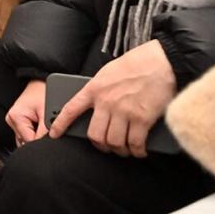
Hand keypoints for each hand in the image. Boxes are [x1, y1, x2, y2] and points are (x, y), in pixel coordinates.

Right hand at [5, 79, 47, 145]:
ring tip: (42, 121)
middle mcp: (11, 120)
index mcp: (15, 117)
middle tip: (47, 126)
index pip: (29, 141)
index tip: (50, 134)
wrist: (41, 81)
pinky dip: (35, 131)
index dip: (42, 141)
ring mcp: (13, 121)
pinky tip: (39, 122)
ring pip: (27, 138)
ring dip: (37, 134)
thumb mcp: (46, 113)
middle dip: (39, 137)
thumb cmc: (43, 92)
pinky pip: (26, 133)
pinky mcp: (18, 121)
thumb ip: (45, 133)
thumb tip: (46, 147)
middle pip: (26, 141)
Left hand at [49, 40, 176, 158]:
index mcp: (94, 89)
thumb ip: (99, 89)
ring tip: (124, 149)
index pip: (70, 109)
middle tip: (106, 146)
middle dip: (100, 145)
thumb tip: (97, 106)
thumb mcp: (107, 73)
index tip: (54, 133)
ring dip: (119, 150)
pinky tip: (139, 150)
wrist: (160, 62)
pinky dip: (137, 151)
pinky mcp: (142, 119)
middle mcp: (106, 102)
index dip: (60, 124)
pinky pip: (135, 143)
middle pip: (95, 134)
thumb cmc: (136, 64)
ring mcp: (124, 112)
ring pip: (113, 142)